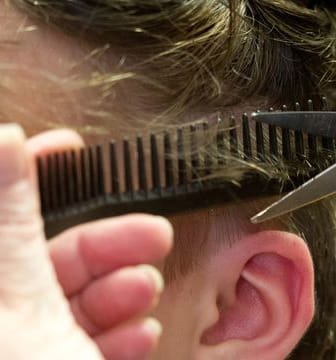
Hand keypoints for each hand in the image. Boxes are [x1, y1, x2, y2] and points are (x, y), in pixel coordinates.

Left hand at [0, 124, 172, 358]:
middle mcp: (4, 315)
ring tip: (146, 292)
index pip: (6, 213)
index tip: (69, 145)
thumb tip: (5, 142)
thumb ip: (15, 226)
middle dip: (108, 245)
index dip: (34, 172)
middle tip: (154, 233)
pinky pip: (90, 335)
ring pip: (78, 296)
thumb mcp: (25, 304)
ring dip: (124, 290)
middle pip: (52, 256)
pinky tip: (139, 334)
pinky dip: (121, 332)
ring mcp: (31, 344)